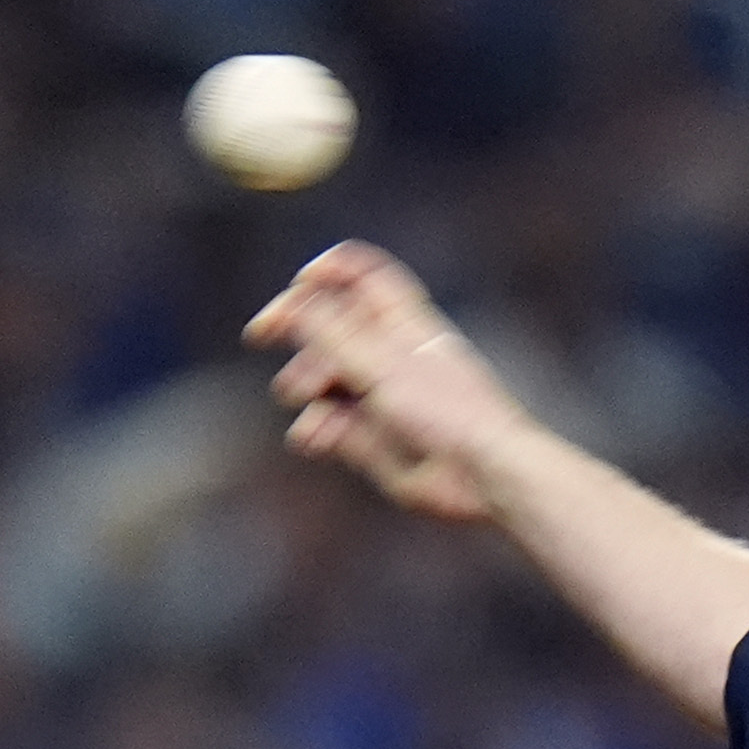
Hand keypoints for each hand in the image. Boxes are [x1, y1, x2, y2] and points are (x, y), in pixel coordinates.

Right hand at [247, 242, 527, 525]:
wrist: (485, 477)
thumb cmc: (447, 413)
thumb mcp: (381, 363)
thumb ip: (333, 332)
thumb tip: (295, 301)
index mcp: (405, 324)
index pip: (363, 278)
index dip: (329, 271)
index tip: (300, 282)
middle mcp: (393, 357)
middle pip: (331, 328)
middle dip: (299, 329)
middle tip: (263, 334)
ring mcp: (383, 399)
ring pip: (327, 380)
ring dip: (305, 384)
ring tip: (299, 396)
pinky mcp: (376, 440)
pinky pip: (333, 425)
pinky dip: (318, 428)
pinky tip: (313, 439)